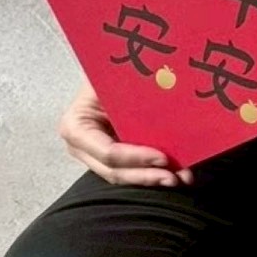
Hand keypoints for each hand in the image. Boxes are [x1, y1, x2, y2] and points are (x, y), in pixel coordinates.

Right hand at [57, 82, 193, 187]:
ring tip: (181, 178)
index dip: (135, 158)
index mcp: (76, 126)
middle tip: (174, 177)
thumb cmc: (109, 76)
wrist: (106, 77)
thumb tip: (164, 99)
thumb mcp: (114, 81)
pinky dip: (154, 174)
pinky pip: (132, 173)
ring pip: (124, 178)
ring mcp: (93, 158)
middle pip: (115, 172)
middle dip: (146, 176)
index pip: (108, 152)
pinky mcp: (110, 162)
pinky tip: (177, 175)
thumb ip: (128, 97)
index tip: (162, 157)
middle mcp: (80, 148)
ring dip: (153, 180)